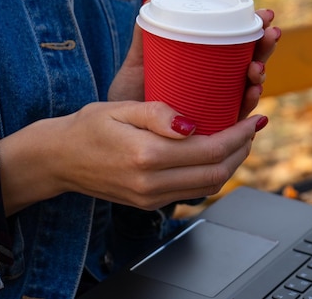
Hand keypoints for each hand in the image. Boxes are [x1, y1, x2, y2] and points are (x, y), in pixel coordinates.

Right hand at [0, 100, 267, 213]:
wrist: (59, 159)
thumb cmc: (87, 128)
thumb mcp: (120, 109)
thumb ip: (158, 115)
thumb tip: (193, 124)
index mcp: (146, 156)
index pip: (210, 150)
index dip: (238, 135)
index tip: (252, 119)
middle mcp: (151, 183)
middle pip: (216, 173)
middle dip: (241, 150)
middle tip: (251, 129)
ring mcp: (150, 197)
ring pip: (208, 187)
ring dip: (230, 165)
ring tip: (239, 141)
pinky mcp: (149, 202)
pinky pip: (192, 192)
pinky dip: (211, 174)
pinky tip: (214, 156)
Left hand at [109, 0, 280, 117]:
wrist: (114, 135)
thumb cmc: (130, 97)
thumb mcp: (139, 62)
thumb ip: (145, 34)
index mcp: (205, 66)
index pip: (237, 44)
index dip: (255, 29)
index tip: (265, 14)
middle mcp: (216, 86)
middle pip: (250, 63)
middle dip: (265, 47)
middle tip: (271, 33)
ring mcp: (216, 108)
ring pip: (248, 89)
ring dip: (259, 76)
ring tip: (256, 67)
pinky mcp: (212, 130)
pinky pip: (235, 119)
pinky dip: (246, 107)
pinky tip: (251, 97)